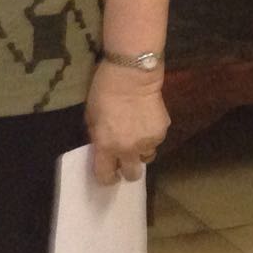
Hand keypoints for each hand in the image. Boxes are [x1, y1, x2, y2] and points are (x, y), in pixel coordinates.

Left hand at [84, 61, 168, 184]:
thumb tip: (103, 148)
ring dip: (140, 150)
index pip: (106, 176)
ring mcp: (147, 142)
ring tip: (136, 132)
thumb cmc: (103, 91)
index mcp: (106, 146)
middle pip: (132, 175)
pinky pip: (155, 140)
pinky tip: (145, 118)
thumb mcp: (91, 116)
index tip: (109, 173)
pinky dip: (150, 134)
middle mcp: (128, 149)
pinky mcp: (161, 132)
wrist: (131, 74)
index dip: (107, 177)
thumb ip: (98, 137)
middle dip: (128, 169)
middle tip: (125, 158)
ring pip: (146, 156)